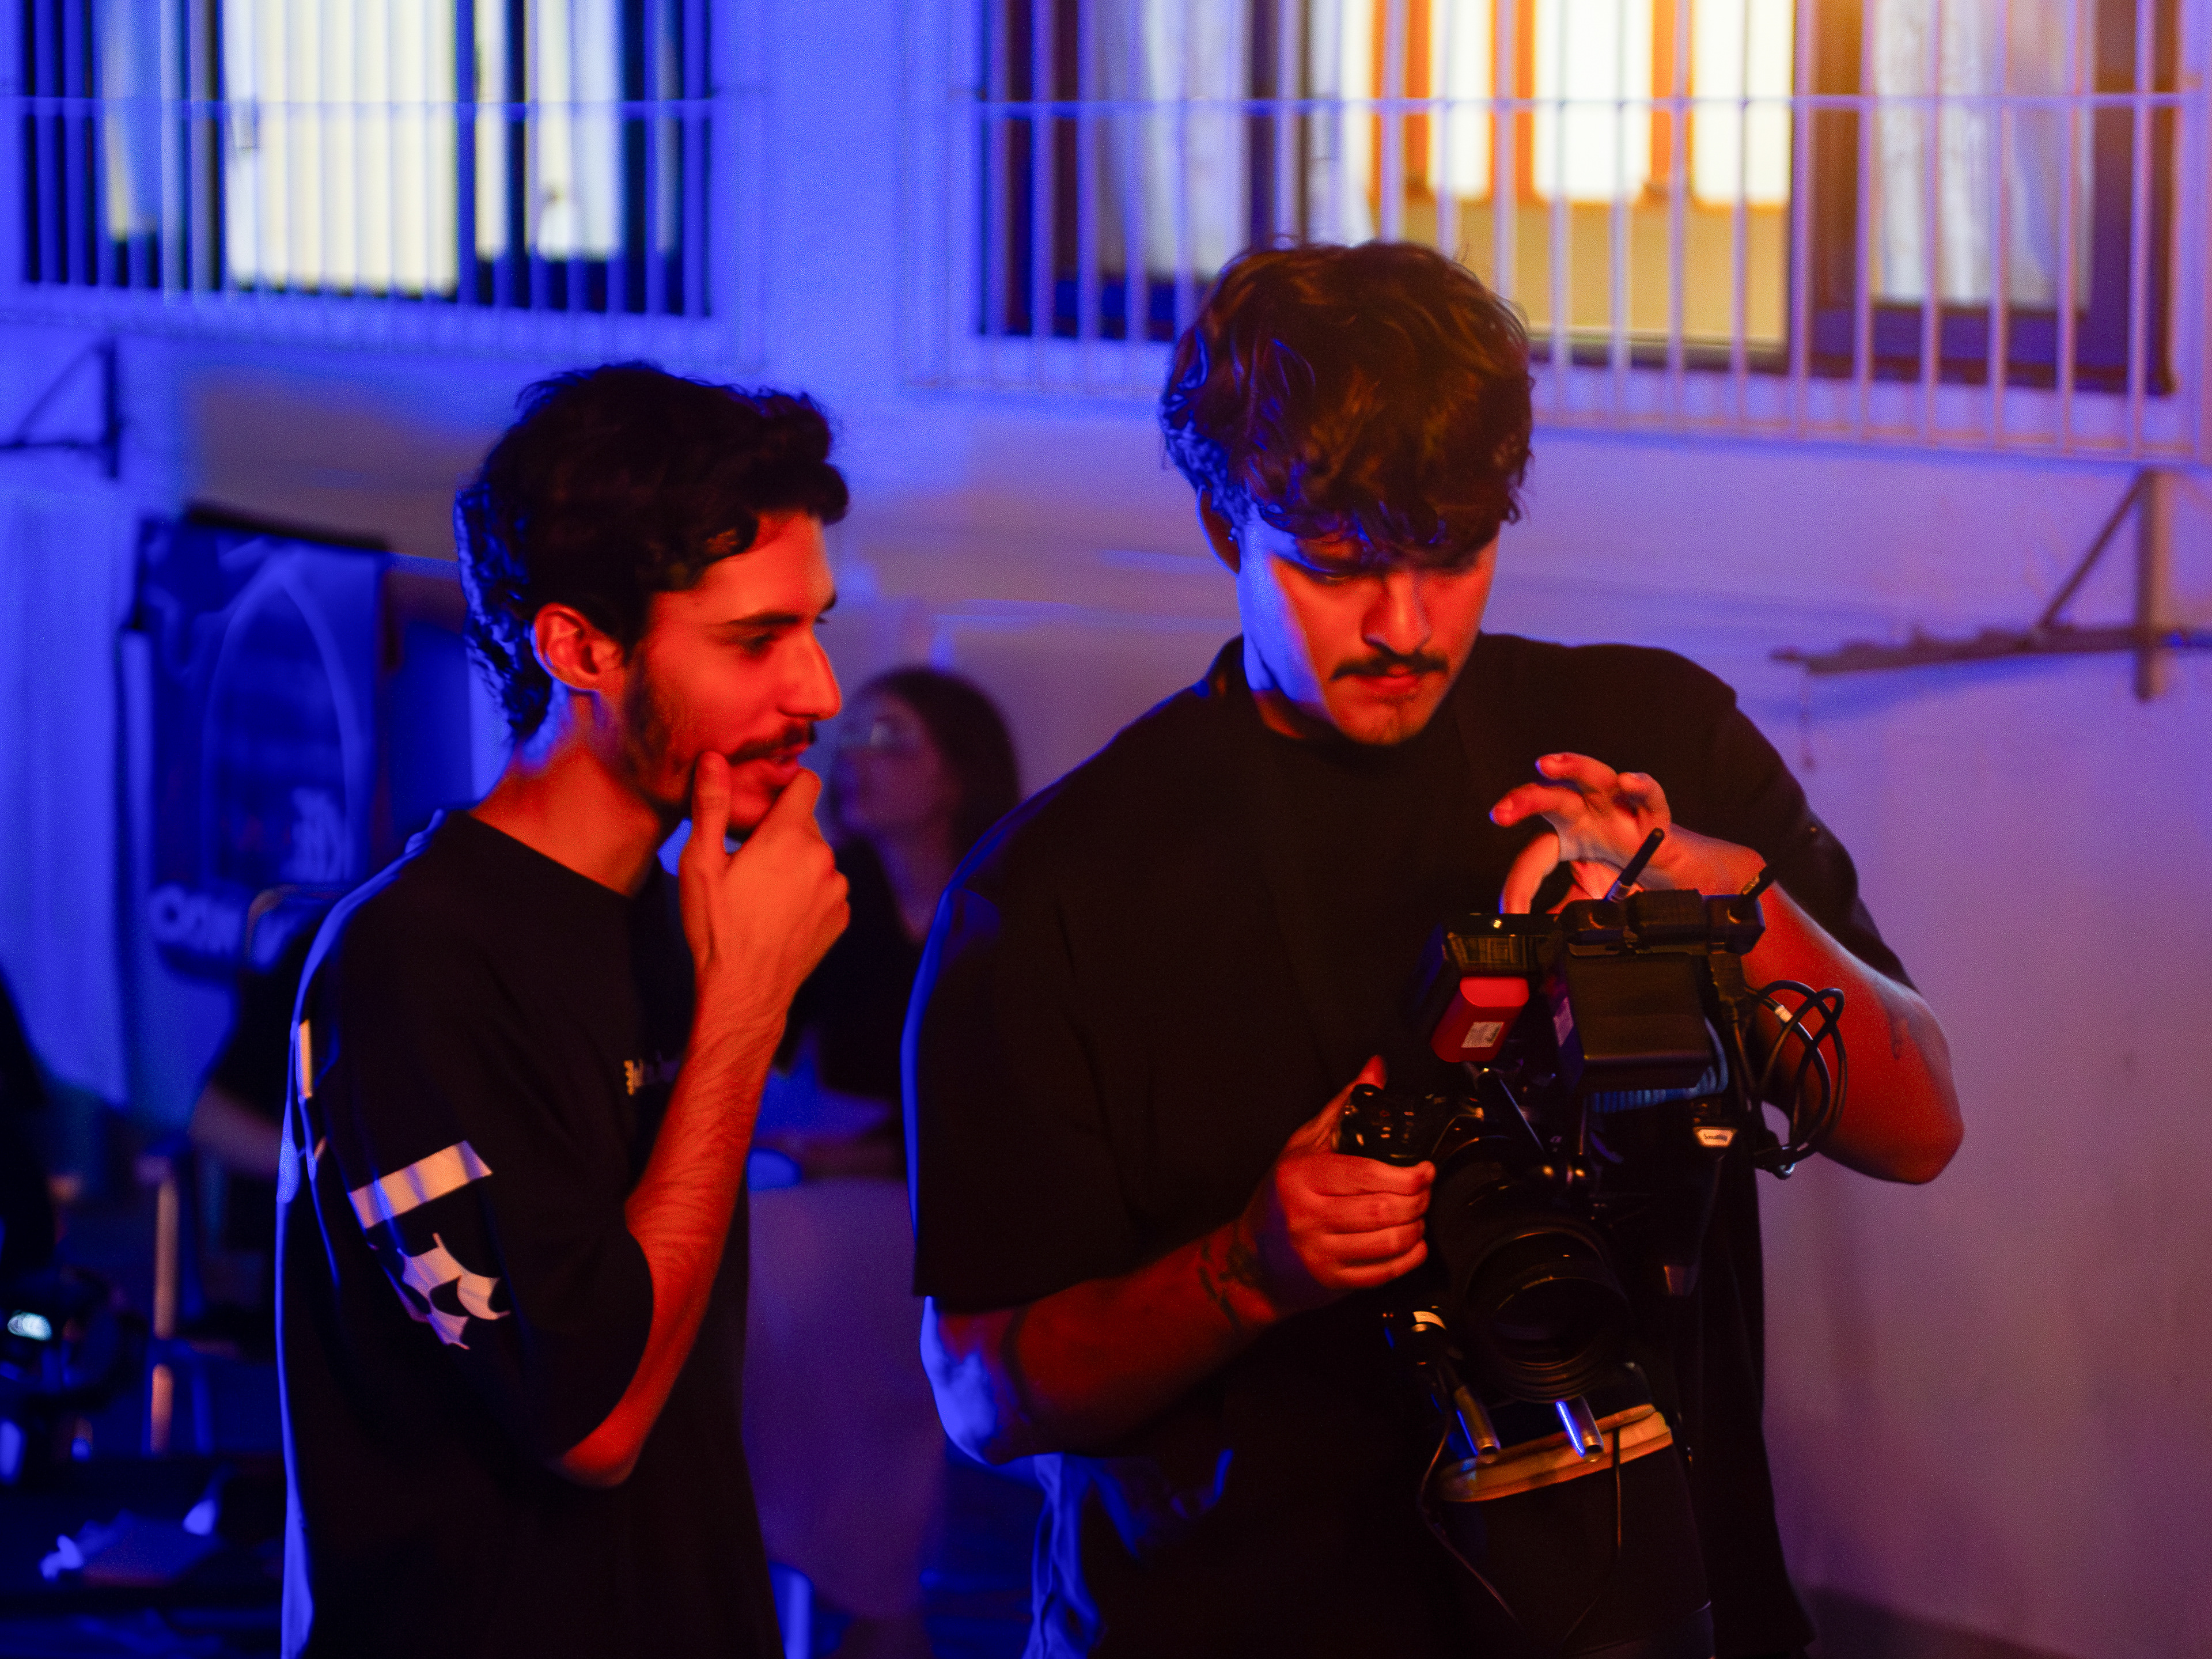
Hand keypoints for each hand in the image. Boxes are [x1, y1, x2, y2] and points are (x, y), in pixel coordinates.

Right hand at [679, 755, 848, 1042]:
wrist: (745, 991)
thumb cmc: (716, 928)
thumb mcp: (700, 863)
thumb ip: (710, 806)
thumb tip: (714, 759)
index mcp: (788, 836)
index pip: (806, 782)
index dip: (785, 785)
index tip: (765, 802)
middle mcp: (823, 856)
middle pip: (807, 823)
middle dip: (782, 831)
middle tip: (750, 858)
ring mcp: (837, 888)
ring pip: (817, 857)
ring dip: (797, 864)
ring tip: (763, 892)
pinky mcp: (841, 915)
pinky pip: (826, 888)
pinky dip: (808, 893)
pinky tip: (780, 913)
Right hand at [1234, 1057, 1431, 1317]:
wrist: (1252, 1260)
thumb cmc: (1280, 1196)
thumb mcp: (1302, 1145)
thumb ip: (1342, 1107)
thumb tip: (1375, 1070)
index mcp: (1302, 1177)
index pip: (1366, 1174)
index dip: (1407, 1175)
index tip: (1425, 1169)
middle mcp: (1308, 1216)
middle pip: (1383, 1209)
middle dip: (1418, 1200)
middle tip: (1425, 1191)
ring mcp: (1321, 1252)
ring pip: (1388, 1242)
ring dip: (1416, 1228)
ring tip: (1418, 1215)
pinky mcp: (1333, 1281)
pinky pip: (1384, 1273)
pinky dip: (1409, 1257)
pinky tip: (1412, 1244)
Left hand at [1489, 753, 1758, 912]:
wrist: (1680, 873)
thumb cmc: (1632, 870)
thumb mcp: (1588, 897)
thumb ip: (1562, 911)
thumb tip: (1537, 938)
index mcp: (1570, 836)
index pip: (1535, 853)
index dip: (1521, 883)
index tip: (1511, 909)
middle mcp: (1591, 816)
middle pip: (1552, 799)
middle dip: (1524, 801)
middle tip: (1500, 813)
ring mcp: (1622, 812)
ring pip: (1594, 778)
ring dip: (1571, 768)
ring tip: (1546, 765)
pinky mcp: (1654, 819)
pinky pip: (1650, 797)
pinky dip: (1641, 786)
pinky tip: (1627, 781)